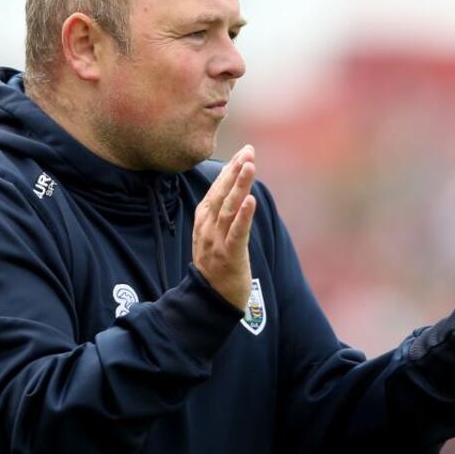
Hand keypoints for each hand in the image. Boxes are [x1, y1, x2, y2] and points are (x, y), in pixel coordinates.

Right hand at [193, 145, 257, 309]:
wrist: (210, 302)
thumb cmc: (216, 267)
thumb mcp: (213, 237)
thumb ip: (221, 215)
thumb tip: (235, 193)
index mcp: (203, 221)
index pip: (216, 190)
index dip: (229, 170)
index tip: (243, 152)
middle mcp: (207, 228)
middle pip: (221, 194)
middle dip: (234, 171)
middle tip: (248, 151)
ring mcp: (216, 242)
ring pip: (229, 209)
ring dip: (239, 185)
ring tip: (249, 166)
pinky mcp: (229, 256)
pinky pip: (236, 233)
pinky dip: (244, 216)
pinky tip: (251, 200)